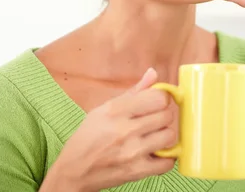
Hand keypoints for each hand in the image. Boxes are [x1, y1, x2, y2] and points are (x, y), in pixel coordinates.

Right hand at [41, 69, 175, 191]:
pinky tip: (156, 154)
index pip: (159, 97)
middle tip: (154, 121)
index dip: (162, 99)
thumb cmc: (89, 137)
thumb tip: (153, 73)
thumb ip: (134, 92)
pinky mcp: (136, 172)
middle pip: (166, 115)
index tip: (157, 103)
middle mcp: (125, 130)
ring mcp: (132, 152)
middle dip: (163, 117)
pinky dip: (166, 159)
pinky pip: (168, 162)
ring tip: (154, 137)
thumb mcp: (105, 109)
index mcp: (116, 110)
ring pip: (170, 136)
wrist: (74, 171)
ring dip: (165, 136)